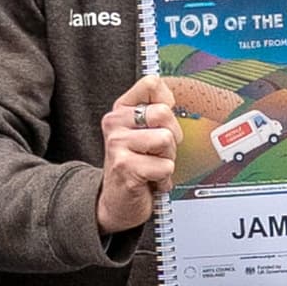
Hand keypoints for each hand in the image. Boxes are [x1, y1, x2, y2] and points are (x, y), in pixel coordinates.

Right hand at [96, 77, 179, 237]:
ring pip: (166, 139)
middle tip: (158, 151)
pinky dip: (163, 179)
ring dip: (167, 159)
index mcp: (121, 110)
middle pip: (164, 112)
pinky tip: (150, 181)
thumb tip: (170, 95)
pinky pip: (165, 166)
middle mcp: (115, 123)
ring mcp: (117, 144)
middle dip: (171, 137)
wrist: (117, 201)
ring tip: (153, 166)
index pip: (151, 84)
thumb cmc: (135, 165)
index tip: (161, 121)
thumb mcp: (142, 133)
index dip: (167, 102)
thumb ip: (155, 111)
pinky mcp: (125, 167)